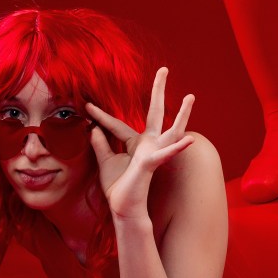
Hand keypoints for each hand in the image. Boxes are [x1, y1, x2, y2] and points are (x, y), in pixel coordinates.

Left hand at [87, 68, 195, 220]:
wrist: (124, 207)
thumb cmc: (118, 187)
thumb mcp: (105, 162)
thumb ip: (101, 144)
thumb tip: (92, 127)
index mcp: (135, 143)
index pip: (116, 124)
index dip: (100, 115)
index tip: (86, 105)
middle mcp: (148, 144)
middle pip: (155, 112)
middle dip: (158, 90)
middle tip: (164, 69)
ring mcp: (153, 152)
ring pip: (171, 129)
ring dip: (182, 114)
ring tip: (190, 97)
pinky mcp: (152, 163)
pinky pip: (166, 153)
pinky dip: (177, 147)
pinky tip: (188, 139)